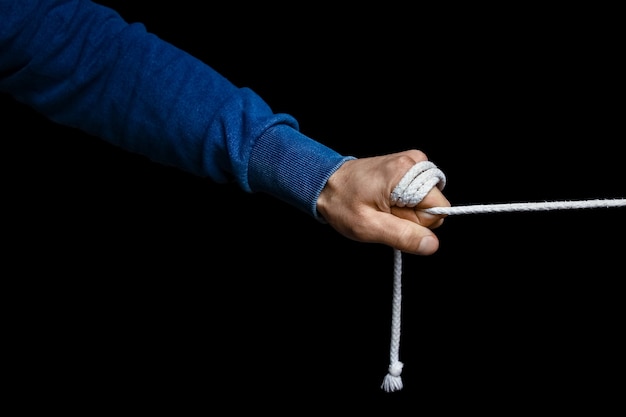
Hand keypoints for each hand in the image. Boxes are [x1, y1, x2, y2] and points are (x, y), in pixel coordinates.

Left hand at [317, 150, 449, 254]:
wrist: (325, 183)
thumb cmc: (342, 202)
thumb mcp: (369, 226)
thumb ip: (403, 236)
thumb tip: (432, 245)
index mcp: (406, 171)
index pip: (438, 209)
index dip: (417, 223)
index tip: (392, 217)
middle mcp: (413, 162)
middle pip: (434, 205)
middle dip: (410, 217)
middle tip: (383, 213)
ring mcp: (411, 163)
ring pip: (426, 201)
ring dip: (405, 211)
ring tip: (380, 206)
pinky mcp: (407, 168)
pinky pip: (419, 194)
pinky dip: (403, 202)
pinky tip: (384, 201)